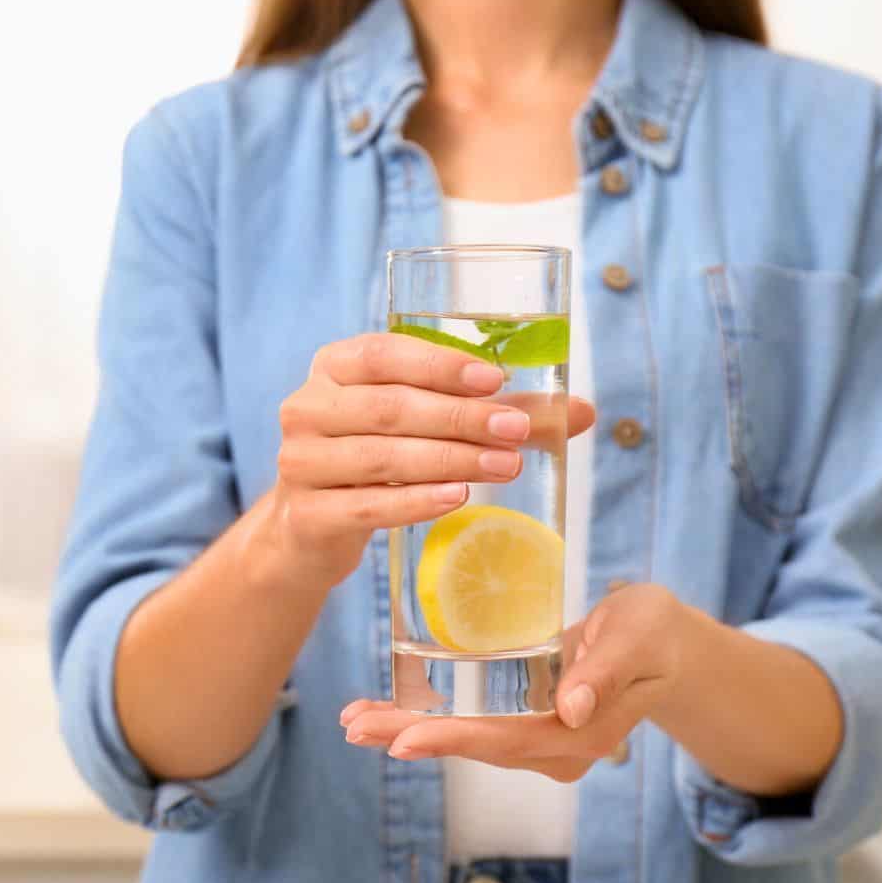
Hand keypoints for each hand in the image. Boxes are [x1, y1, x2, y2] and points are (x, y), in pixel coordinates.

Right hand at [266, 332, 595, 584]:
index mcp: (335, 366)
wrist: (310, 528)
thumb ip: (493, 411)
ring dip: (450, 460)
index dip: (440, 365)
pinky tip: (456, 499)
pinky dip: (416, 502)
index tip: (495, 379)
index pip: (384, 354)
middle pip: (390, 408)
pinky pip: (368, 506)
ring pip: (382, 457)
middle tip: (516, 431)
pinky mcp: (307, 513)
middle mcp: (307, 407)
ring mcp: (301, 461)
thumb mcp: (424, 423)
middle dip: (460, 419)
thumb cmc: (378, 458)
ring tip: (503, 467)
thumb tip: (581, 411)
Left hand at [339, 584, 693, 781]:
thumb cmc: (652, 631)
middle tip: (355, 726)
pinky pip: (470, 723)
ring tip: (353, 720)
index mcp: (585, 733)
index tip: (404, 737)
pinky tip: (386, 711)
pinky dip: (426, 717)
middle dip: (412, 736)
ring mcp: (539, 738)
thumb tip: (569, 709)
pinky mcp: (524, 720)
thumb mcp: (638, 635)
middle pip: (476, 745)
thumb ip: (606, 669)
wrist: (662, 642)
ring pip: (465, 738)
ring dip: (408, 729)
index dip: (454, 738)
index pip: (509, 740)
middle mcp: (557, 747)